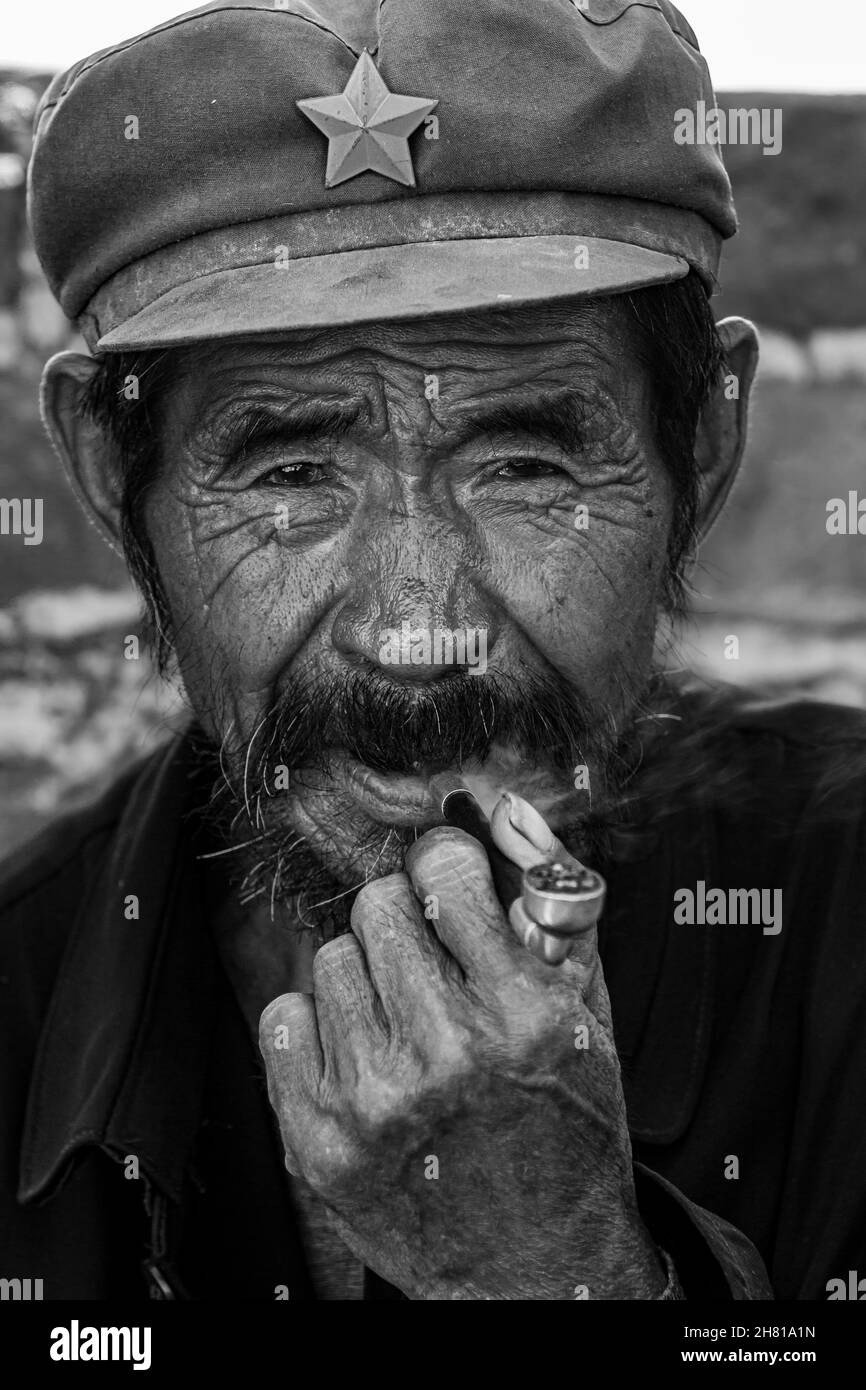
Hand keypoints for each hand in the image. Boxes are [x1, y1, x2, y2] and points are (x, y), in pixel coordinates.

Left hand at [259, 792, 665, 1299]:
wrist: (536, 1265)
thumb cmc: (565, 1128)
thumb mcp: (586, 1014)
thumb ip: (553, 906)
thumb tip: (502, 812)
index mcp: (520, 1015)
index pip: (443, 870)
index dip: (447, 869)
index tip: (448, 883)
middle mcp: (443, 1055)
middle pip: (376, 906)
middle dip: (406, 923)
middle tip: (432, 966)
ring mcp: (372, 1101)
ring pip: (330, 959)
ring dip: (367, 980)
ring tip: (405, 1026)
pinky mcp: (318, 1139)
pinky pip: (284, 1017)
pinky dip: (319, 1029)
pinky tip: (364, 1057)